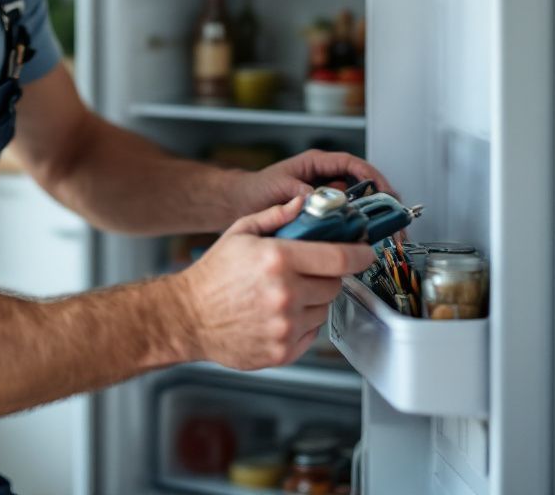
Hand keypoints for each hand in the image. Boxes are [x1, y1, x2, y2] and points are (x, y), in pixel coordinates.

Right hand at [174, 198, 374, 370]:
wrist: (188, 317)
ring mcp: (286, 325)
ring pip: (324, 309)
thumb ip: (275, 216)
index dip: (359, 253)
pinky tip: (277, 314)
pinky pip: (311, 333)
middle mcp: (286, 293)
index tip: (365, 252)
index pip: (338, 257)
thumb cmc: (212, 274)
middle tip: (302, 272)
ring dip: (312, 300)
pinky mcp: (284, 351)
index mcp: (278, 259)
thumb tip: (302, 203)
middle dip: (325, 275)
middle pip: (334, 283)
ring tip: (282, 294)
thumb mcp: (240, 232)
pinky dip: (302, 323)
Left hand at [229, 148, 396, 220]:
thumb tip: (320, 201)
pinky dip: (353, 229)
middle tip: (392, 218)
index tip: (385, 191)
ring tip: (382, 233)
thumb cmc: (256, 189)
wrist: (240, 204)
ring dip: (369, 218)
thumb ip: (300, 193)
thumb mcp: (279, 187)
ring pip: (356, 204)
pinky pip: (343, 220)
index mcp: (316, 164)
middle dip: (379, 201)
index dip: (372, 176)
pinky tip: (360, 241)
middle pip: (361, 185)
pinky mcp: (321, 214)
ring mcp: (324, 196)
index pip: (352, 165)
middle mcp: (324, 178)